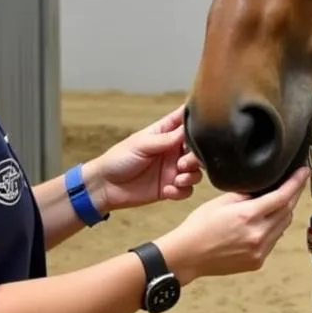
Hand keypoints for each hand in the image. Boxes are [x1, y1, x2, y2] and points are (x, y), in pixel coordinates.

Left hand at [84, 106, 202, 212]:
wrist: (105, 186)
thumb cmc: (119, 158)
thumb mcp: (142, 144)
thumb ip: (167, 138)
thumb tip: (189, 130)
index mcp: (165, 134)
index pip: (185, 122)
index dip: (198, 121)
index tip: (205, 125)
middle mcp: (172, 151)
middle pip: (197, 150)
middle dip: (196, 157)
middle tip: (182, 164)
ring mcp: (171, 170)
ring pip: (196, 172)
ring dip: (191, 176)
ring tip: (177, 179)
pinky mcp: (169, 188)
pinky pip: (186, 190)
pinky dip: (181, 191)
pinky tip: (167, 191)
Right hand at [156, 166, 310, 283]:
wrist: (188, 255)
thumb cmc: (199, 227)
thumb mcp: (220, 201)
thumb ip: (246, 194)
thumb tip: (264, 187)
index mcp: (248, 215)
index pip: (282, 196)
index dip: (296, 183)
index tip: (303, 172)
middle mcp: (258, 234)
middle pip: (287, 211)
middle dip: (291, 197)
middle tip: (292, 185)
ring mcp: (259, 250)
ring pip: (282, 227)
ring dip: (282, 213)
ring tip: (274, 204)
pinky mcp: (258, 261)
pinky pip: (273, 241)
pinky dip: (273, 230)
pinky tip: (262, 224)